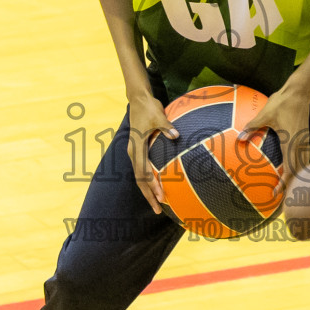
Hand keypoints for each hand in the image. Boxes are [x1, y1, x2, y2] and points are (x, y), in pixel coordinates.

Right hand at [128, 91, 176, 213]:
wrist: (139, 99)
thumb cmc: (148, 107)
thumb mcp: (158, 115)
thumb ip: (167, 126)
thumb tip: (176, 135)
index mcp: (136, 147)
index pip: (144, 172)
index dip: (152, 186)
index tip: (162, 197)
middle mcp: (133, 153)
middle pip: (140, 180)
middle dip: (149, 196)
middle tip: (159, 210)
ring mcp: (134, 152)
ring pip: (140, 177)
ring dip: (148, 190)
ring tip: (158, 204)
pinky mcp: (138, 150)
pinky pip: (143, 170)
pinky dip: (149, 181)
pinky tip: (157, 187)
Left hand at [240, 77, 309, 183]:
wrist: (300, 92)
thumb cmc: (282, 102)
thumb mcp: (264, 115)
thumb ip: (252, 128)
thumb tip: (239, 139)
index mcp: (291, 142)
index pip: (289, 169)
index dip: (284, 183)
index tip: (276, 193)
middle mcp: (300, 144)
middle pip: (298, 171)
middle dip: (291, 186)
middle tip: (281, 197)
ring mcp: (304, 141)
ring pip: (303, 165)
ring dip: (296, 177)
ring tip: (288, 187)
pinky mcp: (305, 137)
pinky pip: (304, 157)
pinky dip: (299, 167)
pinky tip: (292, 169)